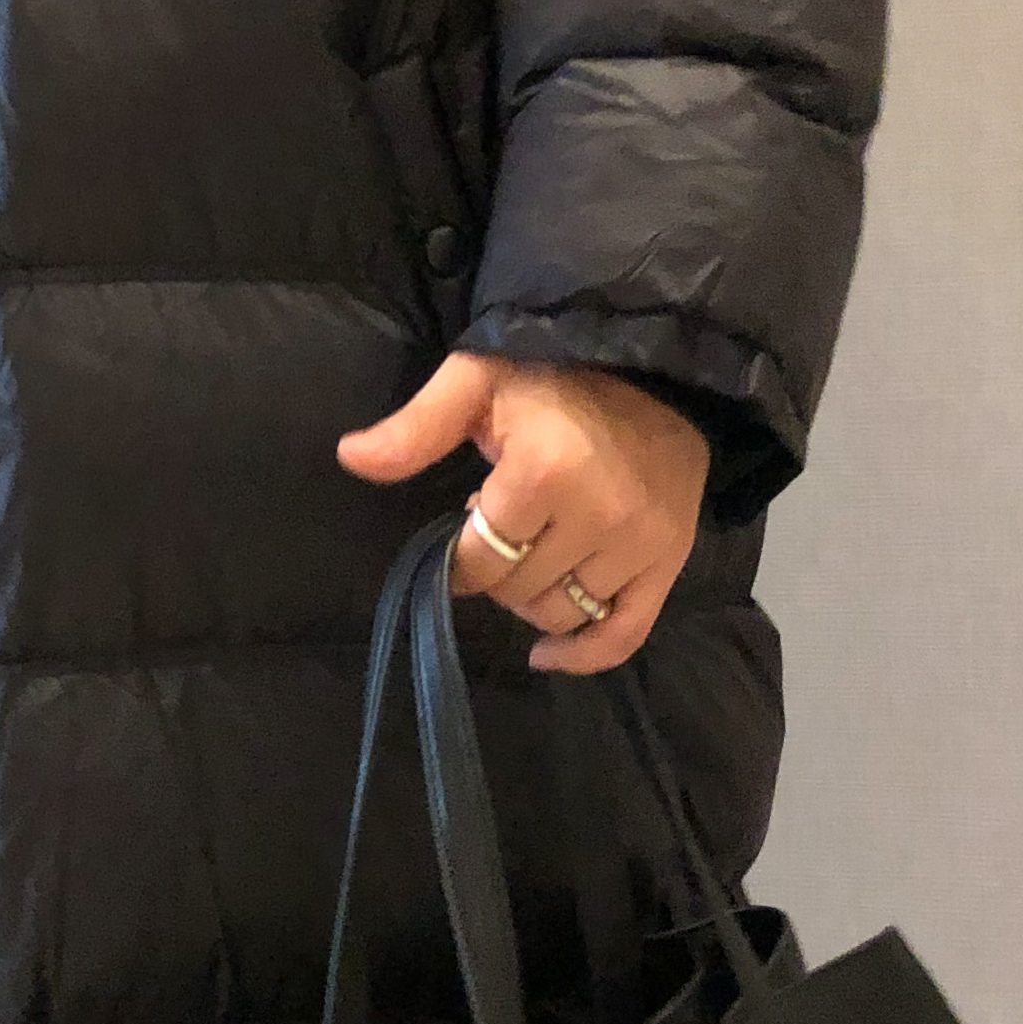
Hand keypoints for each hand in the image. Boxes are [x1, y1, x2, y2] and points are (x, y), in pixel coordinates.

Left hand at [335, 353, 709, 671]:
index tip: (463, 531)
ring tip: (533, 556)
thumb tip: (350, 457)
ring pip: (562, 613)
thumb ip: (416, 426)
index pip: (479, 559)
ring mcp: (641, 542)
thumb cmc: (554, 374)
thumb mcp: (476, 380)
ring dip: (533, 599)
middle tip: (505, 531)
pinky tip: (548, 654)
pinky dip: (585, 655)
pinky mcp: (672, 558)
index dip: (458, 559)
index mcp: (545, 471)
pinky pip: (625, 633)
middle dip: (497, 573)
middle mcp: (599, 514)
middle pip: (518, 592)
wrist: (655, 368)